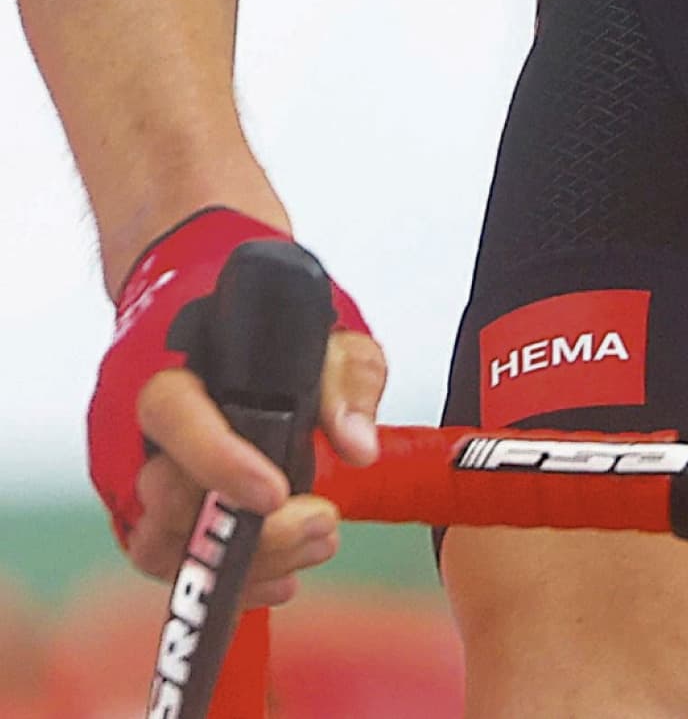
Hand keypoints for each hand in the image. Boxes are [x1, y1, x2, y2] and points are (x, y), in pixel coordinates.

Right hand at [87, 207, 382, 610]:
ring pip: (164, 547)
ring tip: (317, 542)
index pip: (175, 418)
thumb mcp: (323, 328)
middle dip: (250, 531)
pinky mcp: (144, 513)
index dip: (220, 462)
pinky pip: (174, 563)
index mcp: (169, 362)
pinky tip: (283, 576)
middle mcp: (136, 425)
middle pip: (169, 503)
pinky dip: (228, 578)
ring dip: (245, 563)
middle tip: (324, 523)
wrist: (208, 305)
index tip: (278, 491)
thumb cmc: (264, 317)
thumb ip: (346, 378)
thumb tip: (358, 447)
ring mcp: (132, 476)